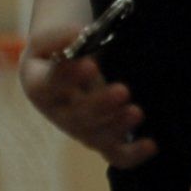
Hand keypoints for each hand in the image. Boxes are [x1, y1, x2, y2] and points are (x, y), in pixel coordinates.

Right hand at [20, 23, 153, 168]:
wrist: (59, 68)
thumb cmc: (55, 51)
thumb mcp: (51, 37)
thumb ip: (61, 36)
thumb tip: (79, 35)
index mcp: (40, 87)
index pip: (50, 86)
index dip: (68, 78)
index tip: (90, 64)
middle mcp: (58, 114)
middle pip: (76, 117)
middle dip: (100, 105)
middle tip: (122, 91)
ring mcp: (79, 129)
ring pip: (96, 137)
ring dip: (117, 127)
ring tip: (136, 112)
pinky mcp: (100, 139)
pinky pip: (115, 155)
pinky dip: (133, 154)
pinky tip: (151, 144)